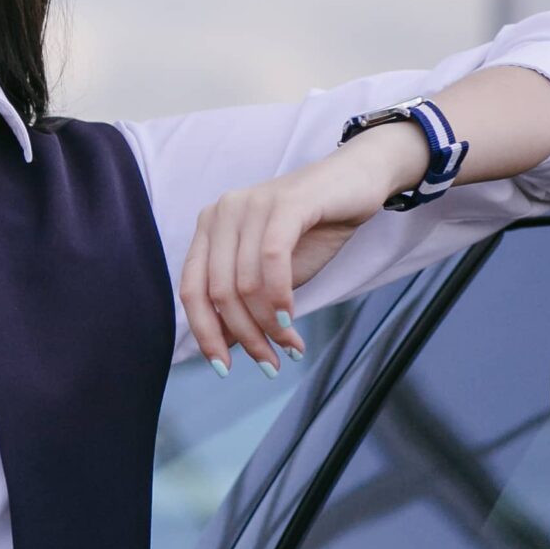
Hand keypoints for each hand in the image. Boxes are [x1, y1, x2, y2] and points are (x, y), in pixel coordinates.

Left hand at [181, 131, 413, 374]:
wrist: (358, 180)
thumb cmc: (314, 229)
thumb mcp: (272, 273)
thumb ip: (246, 302)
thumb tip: (227, 346)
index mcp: (209, 230)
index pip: (191, 289)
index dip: (205, 333)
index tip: (223, 368)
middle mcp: (220, 214)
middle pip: (217, 292)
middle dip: (244, 337)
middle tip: (270, 363)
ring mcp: (249, 205)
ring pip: (244, 283)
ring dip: (268, 325)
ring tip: (290, 345)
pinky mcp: (283, 203)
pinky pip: (271, 261)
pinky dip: (279, 297)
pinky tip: (290, 319)